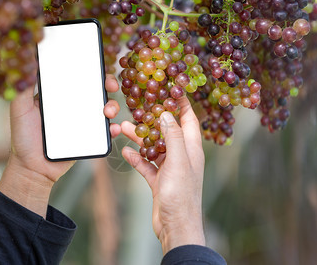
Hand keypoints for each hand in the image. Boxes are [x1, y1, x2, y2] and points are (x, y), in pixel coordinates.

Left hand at [0, 74, 120, 216]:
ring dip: (112, 106)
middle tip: (110, 87)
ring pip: (105, 109)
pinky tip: (113, 128)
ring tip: (107, 112)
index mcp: (60, 97)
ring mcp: (84, 122)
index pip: (78, 79)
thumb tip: (29, 69)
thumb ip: (23, 91)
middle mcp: (74, 107)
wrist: (32, 168)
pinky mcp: (91, 138)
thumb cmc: (24, 139)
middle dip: (107, 85)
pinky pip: (106, 132)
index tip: (97, 70)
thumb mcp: (19, 110)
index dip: (90, 72)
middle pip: (96, 91)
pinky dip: (114, 129)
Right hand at [121, 96, 205, 254]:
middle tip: (140, 108)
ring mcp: (170, 169)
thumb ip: (173, 136)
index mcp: (191, 148)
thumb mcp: (178, 161)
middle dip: (154, 120)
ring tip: (125, 127)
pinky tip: (126, 152)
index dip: (181, 104)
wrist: (175, 226)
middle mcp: (182, 156)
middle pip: (168, 131)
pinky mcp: (159, 181)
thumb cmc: (181, 194)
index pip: (189, 119)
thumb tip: (166, 114)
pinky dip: (137, 158)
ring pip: (154, 147)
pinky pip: (146, 165)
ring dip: (141, 138)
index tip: (171, 89)